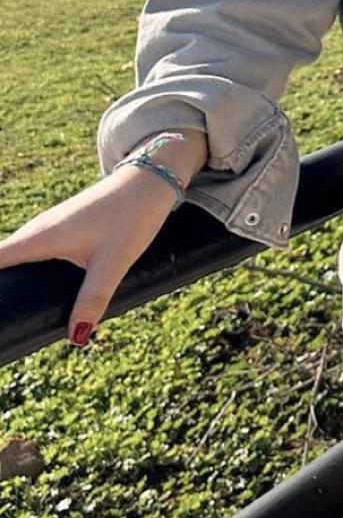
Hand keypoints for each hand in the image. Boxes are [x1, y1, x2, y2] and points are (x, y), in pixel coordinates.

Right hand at [0, 152, 195, 346]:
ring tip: (17, 309)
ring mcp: (50, 225)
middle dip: (2, 289)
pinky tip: (39, 287)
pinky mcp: (63, 226)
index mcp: (40, 237)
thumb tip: (76, 337)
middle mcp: (38, 229)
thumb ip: (93, 299)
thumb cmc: (132, 215)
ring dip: (14, 278)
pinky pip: (35, 251)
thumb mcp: (114, 262)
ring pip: (19, 256)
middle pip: (2, 261)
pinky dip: (31, 268)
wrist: (152, 179)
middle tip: (8, 316)